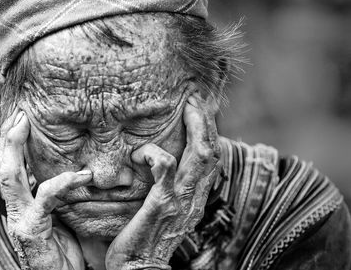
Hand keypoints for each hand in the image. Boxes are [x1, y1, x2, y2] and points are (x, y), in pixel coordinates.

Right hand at [0, 108, 90, 269]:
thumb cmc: (68, 248)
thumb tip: (74, 165)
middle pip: (2, 165)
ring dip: (14, 146)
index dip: (11, 141)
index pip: (11, 166)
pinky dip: (63, 181)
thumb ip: (60, 190)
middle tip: (19, 113)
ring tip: (25, 123)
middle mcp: (15, 208)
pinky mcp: (31, 230)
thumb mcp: (64, 213)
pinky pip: (45, 197)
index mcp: (22, 203)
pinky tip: (82, 174)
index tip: (21, 116)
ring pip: (9, 175)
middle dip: (6, 137)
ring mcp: (19, 219)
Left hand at [106, 93, 220, 269]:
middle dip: (207, 120)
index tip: (201, 108)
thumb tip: (164, 164)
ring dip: (195, 126)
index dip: (209, 131)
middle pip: (212, 150)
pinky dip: (154, 153)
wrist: (138, 269)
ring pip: (199, 155)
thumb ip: (168, 187)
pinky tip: (142, 152)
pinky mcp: (161, 204)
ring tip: (188, 105)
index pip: (211, 158)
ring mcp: (180, 200)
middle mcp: (194, 197)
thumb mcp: (164, 210)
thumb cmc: (145, 238)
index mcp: (195, 197)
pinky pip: (165, 168)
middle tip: (196, 97)